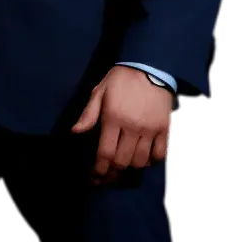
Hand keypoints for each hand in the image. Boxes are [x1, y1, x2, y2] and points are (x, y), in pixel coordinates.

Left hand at [71, 65, 172, 182]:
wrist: (150, 66)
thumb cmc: (121, 80)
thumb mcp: (100, 91)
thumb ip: (89, 113)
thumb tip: (76, 132)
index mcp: (113, 118)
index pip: (106, 153)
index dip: (100, 168)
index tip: (97, 175)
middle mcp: (133, 127)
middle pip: (123, 161)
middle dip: (114, 170)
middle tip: (110, 170)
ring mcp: (151, 129)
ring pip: (141, 161)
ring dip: (132, 166)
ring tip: (127, 162)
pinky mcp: (165, 128)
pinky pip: (160, 154)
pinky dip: (152, 160)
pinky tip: (145, 157)